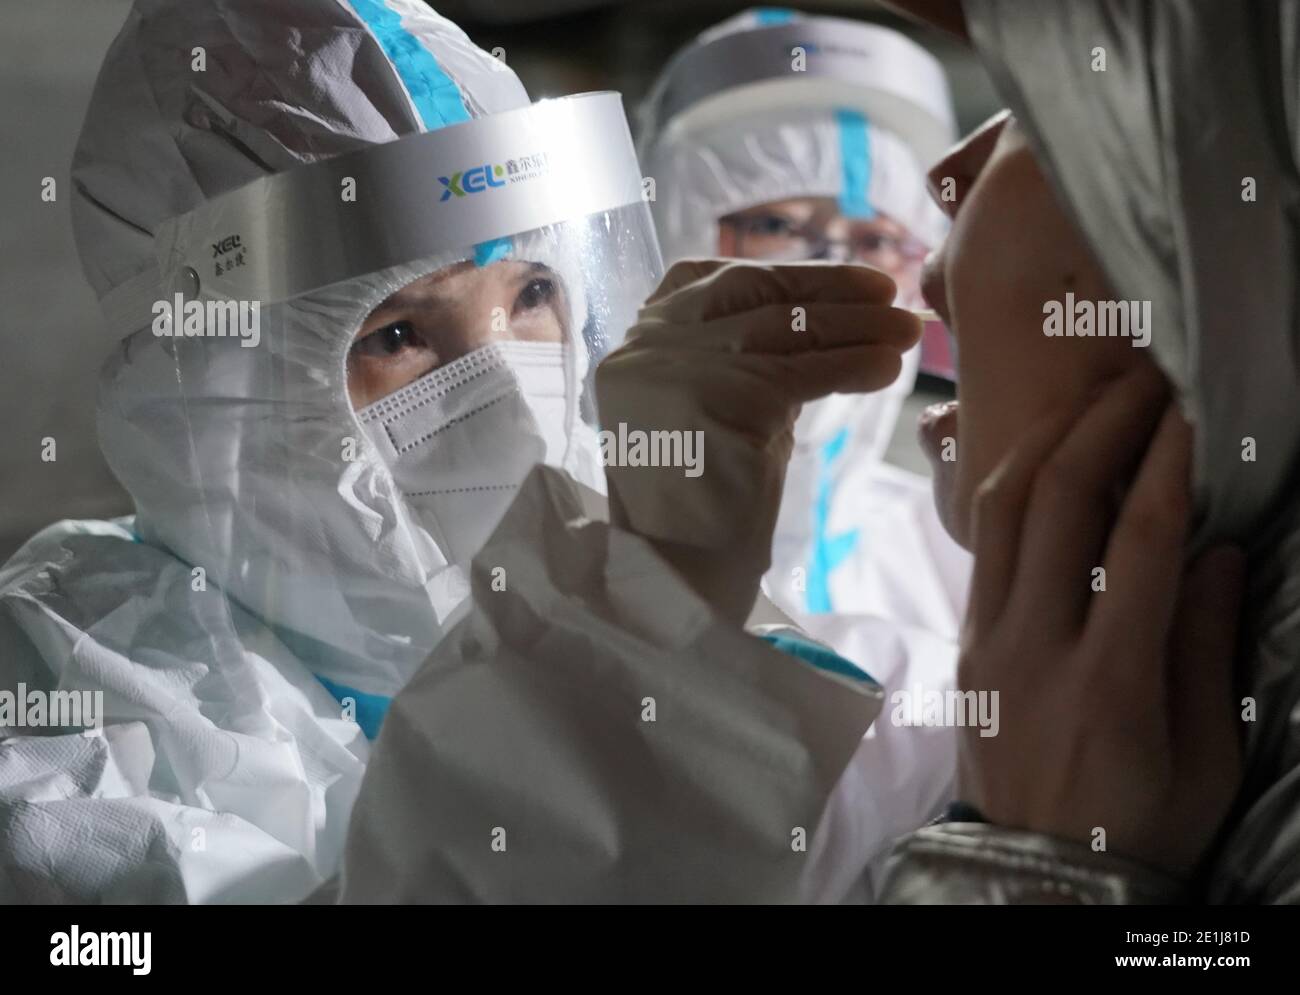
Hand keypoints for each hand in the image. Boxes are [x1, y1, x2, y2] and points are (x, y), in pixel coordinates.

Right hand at [596, 259, 920, 623]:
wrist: (680, 577)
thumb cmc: (704, 507)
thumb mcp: (718, 412)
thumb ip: (745, 363)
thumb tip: (824, 322)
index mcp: (635, 348)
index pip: (712, 281)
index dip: (787, 276)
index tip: (847, 284)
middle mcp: (646, 347)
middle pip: (751, 293)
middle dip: (827, 289)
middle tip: (890, 295)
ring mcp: (679, 366)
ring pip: (783, 328)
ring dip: (855, 326)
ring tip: (906, 333)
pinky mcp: (722, 394)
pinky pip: (802, 369)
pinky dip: (852, 365)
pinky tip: (886, 368)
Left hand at [956, 364, 1245, 875]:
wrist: (1034, 877)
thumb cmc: (1139, 826)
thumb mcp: (1204, 757)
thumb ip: (1208, 648)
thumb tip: (1219, 550)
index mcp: (1110, 680)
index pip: (1141, 541)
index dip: (1168, 462)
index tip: (1190, 408)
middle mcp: (1035, 645)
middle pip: (1058, 503)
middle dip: (1103, 426)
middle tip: (1141, 380)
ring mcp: (987, 641)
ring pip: (1000, 513)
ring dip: (1045, 442)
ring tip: (1087, 402)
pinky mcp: (965, 644)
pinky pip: (982, 548)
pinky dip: (1010, 491)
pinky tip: (1042, 465)